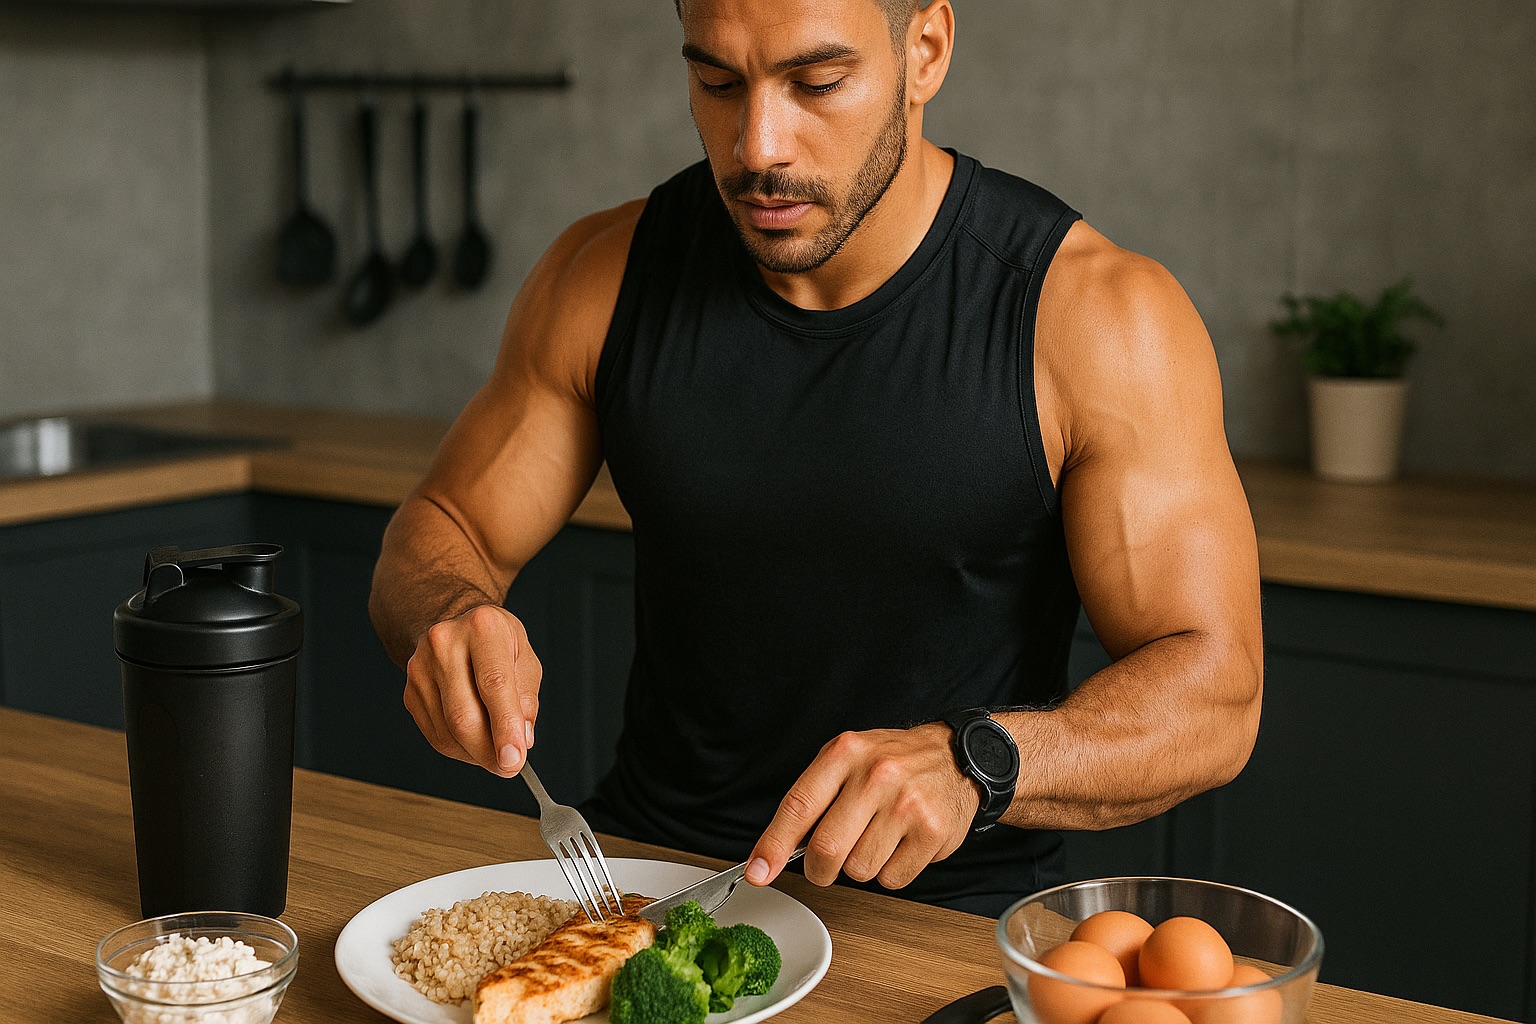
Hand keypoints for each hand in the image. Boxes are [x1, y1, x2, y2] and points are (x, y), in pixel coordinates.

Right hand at [403, 604, 542, 776]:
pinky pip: (436, 735)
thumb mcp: (524, 657)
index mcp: (482, 628)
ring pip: (448, 732)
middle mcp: (444, 644)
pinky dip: (460, 749)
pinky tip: (475, 742)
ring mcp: (420, 668)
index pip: (494, 684)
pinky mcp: (410, 692)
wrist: (455, 625)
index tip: (515, 760)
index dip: (505, 727)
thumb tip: (521, 740)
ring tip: (496, 750)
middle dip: (489, 751)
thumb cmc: (496, 643)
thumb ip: (527, 698)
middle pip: (464, 715)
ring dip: (476, 753)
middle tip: (510, 767)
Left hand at [744, 723, 979, 890]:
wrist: (956, 757)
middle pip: (827, 849)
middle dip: (820, 869)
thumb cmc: (892, 762)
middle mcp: (876, 775)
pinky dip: (891, 871)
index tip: (758, 871)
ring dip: (861, 865)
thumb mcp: (847, 760)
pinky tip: (902, 843)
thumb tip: (770, 853)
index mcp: (846, 753)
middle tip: (827, 864)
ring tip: (878, 836)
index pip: (799, 806)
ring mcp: (907, 804)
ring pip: (860, 870)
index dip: (773, 845)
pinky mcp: (933, 831)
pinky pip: (893, 879)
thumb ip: (812, 800)